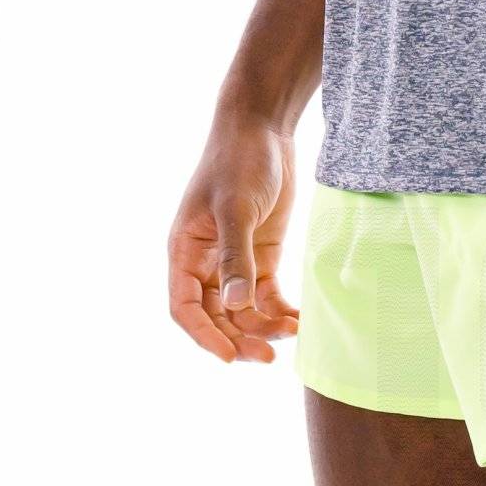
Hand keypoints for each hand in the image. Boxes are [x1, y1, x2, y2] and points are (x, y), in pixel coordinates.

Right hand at [167, 121, 299, 362]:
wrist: (264, 128)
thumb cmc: (239, 160)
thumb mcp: (235, 209)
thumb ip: (236, 258)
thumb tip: (237, 305)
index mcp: (185, 252)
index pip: (185, 308)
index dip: (204, 336)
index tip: (231, 357)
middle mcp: (205, 263)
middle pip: (216, 318)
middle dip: (240, 339)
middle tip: (269, 357)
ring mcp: (234, 262)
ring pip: (243, 313)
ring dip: (264, 329)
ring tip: (292, 331)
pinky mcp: (261, 258)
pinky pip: (267, 297)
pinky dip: (281, 312)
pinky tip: (301, 321)